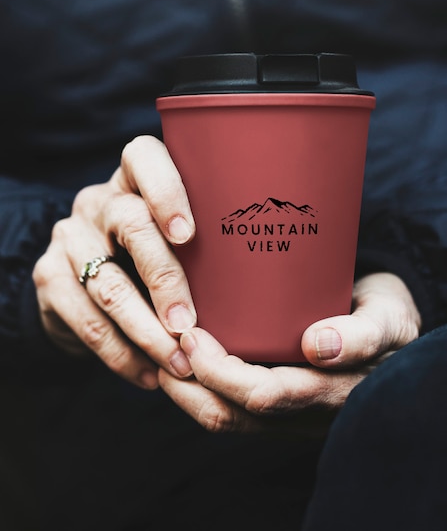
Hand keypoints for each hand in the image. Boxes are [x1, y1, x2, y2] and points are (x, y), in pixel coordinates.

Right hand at [33, 136, 196, 388]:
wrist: (83, 280)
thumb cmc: (152, 258)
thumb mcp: (175, 240)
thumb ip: (206, 245)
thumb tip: (272, 282)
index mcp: (135, 180)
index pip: (144, 157)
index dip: (166, 190)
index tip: (189, 235)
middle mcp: (100, 201)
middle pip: (130, 224)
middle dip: (166, 279)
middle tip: (189, 325)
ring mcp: (70, 236)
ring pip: (107, 283)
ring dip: (146, 331)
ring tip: (178, 363)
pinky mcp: (49, 276)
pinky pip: (85, 320)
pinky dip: (120, 353)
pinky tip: (148, 374)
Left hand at [158, 273, 420, 432]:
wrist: (386, 326)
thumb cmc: (383, 315)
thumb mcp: (386, 318)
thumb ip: (360, 335)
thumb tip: (317, 347)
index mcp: (329, 392)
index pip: (264, 396)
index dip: (221, 372)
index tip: (192, 336)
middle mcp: (302, 412)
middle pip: (234, 415)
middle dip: (190, 385)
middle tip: (165, 343)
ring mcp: (286, 413)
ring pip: (226, 419)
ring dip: (186, 394)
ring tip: (161, 357)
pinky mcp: (276, 404)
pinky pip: (231, 411)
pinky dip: (198, 392)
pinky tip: (182, 365)